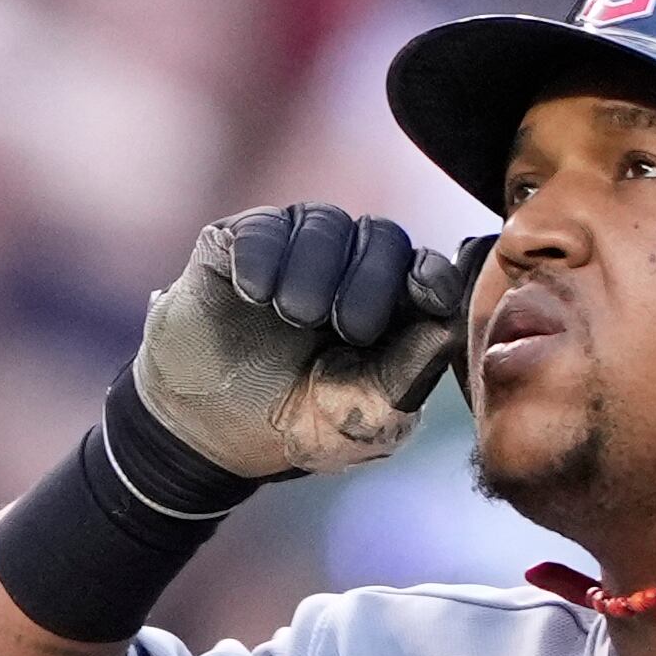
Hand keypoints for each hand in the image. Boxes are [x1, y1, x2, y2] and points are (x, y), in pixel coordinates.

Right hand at [132, 205, 469, 479]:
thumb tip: (449, 326)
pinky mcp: (239, 245)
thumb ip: (406, 377)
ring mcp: (294, 251)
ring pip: (325, 223)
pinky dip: (264, 256)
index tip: (426, 292)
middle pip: (384, 236)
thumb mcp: (359, 421)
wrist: (205, 432)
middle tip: (347, 328)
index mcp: (391, 310)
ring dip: (315, 270)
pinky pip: (263, 227)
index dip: (432, 275)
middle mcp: (348, 269)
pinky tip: (254, 294)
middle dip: (371, 280)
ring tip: (292, 316)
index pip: (427, 271)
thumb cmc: (294, 426)